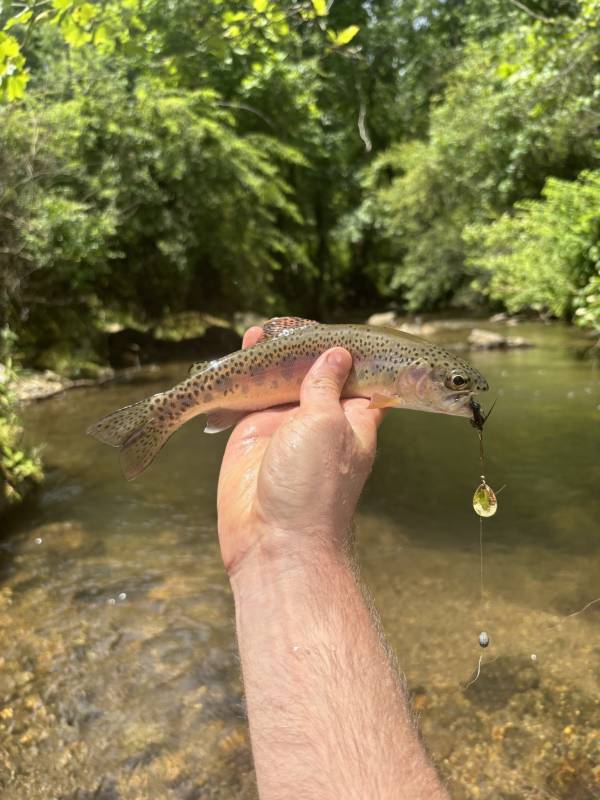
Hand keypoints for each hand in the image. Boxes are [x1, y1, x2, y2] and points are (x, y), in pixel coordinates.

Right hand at [217, 326, 385, 575]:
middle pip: (312, 374)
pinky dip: (244, 374)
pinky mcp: (250, 433)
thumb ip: (326, 385)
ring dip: (271, 356)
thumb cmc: (314, 484)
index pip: (355, 377)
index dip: (345, 352)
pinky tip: (243, 349)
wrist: (273, 539)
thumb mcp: (328, 424)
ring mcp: (283, 426)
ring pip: (277, 381)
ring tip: (263, 331)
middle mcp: (319, 420)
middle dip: (301, 349)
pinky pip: (247, 397)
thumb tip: (336, 354)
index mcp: (352, 419)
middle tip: (287, 325)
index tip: (333, 329)